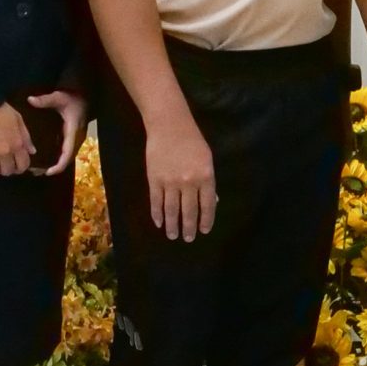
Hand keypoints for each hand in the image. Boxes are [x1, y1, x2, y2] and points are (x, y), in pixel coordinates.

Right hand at [0, 102, 34, 177]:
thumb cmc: (0, 111)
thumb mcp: (18, 120)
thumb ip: (26, 138)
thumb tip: (32, 152)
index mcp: (17, 144)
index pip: (22, 166)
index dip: (19, 167)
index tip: (14, 164)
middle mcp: (5, 153)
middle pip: (7, 172)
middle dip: (5, 167)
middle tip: (0, 160)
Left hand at [26, 89, 87, 175]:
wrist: (85, 94)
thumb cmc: (72, 97)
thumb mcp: (58, 97)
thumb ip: (45, 100)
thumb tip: (30, 100)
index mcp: (73, 131)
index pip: (68, 153)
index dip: (59, 165)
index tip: (48, 172)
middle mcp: (77, 138)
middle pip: (68, 159)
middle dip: (55, 168)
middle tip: (37, 172)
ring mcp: (77, 138)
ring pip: (68, 156)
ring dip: (57, 164)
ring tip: (40, 168)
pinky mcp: (74, 137)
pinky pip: (68, 151)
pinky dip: (59, 158)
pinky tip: (47, 158)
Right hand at [145, 116, 217, 240]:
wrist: (169, 126)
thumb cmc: (192, 141)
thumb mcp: (207, 159)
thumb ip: (209, 181)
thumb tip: (212, 202)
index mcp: (206, 177)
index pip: (208, 205)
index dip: (206, 220)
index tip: (204, 231)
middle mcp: (189, 182)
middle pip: (189, 211)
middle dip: (189, 227)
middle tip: (188, 239)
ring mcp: (170, 182)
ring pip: (171, 210)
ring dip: (172, 225)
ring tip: (173, 235)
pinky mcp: (154, 180)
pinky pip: (156, 202)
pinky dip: (157, 214)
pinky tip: (159, 223)